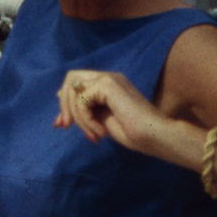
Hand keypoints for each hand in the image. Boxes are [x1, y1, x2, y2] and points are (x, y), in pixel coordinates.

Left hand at [56, 68, 175, 157]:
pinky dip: (85, 118)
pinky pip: (82, 99)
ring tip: (92, 134)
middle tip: (65, 126)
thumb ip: (83, 109)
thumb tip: (58, 102)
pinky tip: (100, 132)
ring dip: (77, 116)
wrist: (157, 139)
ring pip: (73, 90)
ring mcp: (109, 78)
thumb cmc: (135, 133)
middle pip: (70, 80)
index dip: (64, 102)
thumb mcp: (101, 119)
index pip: (74, 83)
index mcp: (107, 84)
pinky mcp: (109, 84)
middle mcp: (108, 77)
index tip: (62, 124)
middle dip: (64, 105)